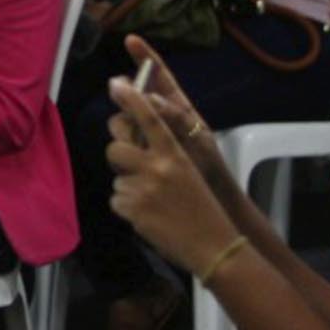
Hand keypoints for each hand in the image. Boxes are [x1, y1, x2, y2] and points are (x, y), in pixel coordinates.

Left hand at [105, 74, 242, 274]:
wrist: (214, 246)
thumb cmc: (203, 207)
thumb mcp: (190, 172)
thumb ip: (164, 154)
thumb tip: (137, 143)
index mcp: (175, 155)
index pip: (150, 119)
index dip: (132, 99)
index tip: (117, 83)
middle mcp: (156, 167)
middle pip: (116, 147)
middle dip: (119, 155)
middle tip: (132, 166)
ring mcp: (141, 188)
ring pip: (117, 177)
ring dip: (128, 187)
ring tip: (153, 202)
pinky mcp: (131, 209)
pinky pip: (117, 200)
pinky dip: (128, 208)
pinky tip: (150, 217)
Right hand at [115, 35, 231, 197]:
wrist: (206, 198)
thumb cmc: (208, 165)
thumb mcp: (197, 138)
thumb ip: (174, 117)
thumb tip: (149, 96)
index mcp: (174, 107)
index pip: (158, 76)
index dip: (144, 56)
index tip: (130, 39)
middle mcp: (155, 119)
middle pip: (129, 101)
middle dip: (125, 104)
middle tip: (128, 113)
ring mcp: (142, 139)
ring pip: (119, 126)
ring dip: (124, 134)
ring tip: (139, 150)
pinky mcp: (134, 158)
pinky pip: (118, 149)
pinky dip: (122, 152)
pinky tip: (132, 163)